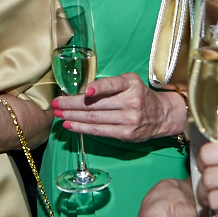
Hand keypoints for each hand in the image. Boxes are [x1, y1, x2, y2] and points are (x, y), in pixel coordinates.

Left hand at [52, 73, 186, 141]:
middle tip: (56, 103)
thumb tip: (80, 91)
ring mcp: (129, 119)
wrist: (162, 115)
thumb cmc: (140, 95)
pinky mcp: (125, 134)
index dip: (98, 88)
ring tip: (58, 114)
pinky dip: (82, 128)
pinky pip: (99, 131)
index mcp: (131, 84)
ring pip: (95, 118)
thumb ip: (110, 85)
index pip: (112, 85)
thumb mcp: (130, 82)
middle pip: (97, 105)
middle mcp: (131, 101)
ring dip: (73, 116)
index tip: (84, 92)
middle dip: (72, 104)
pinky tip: (70, 125)